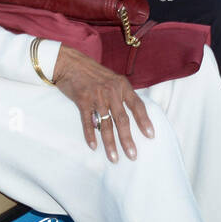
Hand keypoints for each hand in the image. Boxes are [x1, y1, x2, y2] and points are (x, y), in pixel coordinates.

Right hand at [51, 46, 153, 162]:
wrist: (70, 63)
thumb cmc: (92, 73)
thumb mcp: (112, 79)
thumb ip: (121, 94)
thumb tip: (131, 114)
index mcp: (122, 86)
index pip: (137, 106)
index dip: (144, 121)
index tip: (150, 136)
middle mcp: (111, 92)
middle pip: (122, 120)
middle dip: (127, 140)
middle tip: (132, 155)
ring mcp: (96, 96)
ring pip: (105, 124)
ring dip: (109, 143)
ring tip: (114, 158)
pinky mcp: (82, 101)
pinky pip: (88, 121)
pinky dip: (90, 135)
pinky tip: (93, 146)